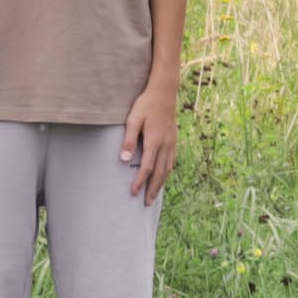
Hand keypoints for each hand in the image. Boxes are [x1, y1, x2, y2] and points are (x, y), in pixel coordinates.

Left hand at [122, 86, 178, 204]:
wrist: (164, 93)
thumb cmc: (145, 105)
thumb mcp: (132, 120)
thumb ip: (128, 140)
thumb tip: (123, 159)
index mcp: (154, 141)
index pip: (146, 167)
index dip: (140, 181)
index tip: (133, 193)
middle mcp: (165, 145)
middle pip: (159, 173)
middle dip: (152, 189)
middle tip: (146, 203)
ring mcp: (172, 143)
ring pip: (167, 169)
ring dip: (160, 184)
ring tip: (154, 195)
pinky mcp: (174, 140)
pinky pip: (171, 161)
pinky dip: (167, 172)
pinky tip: (163, 177)